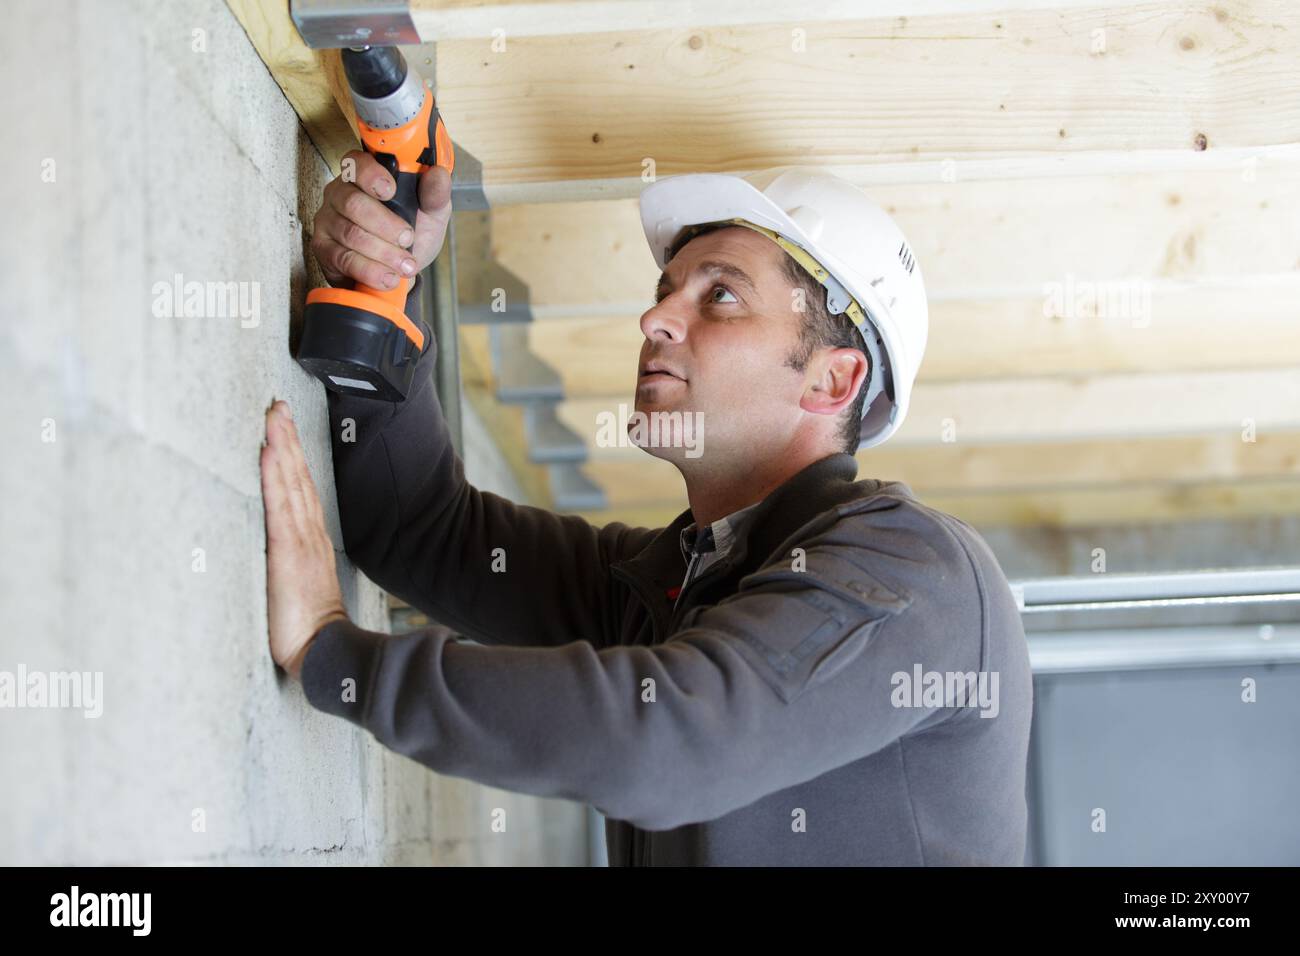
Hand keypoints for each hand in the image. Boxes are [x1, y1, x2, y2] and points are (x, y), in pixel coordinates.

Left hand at [261, 400, 348, 678]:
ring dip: (281, 447)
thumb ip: (294, 567)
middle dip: (288, 440)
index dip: (293, 458)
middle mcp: (309, 535)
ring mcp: (301, 541)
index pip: (301, 491)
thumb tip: (279, 554)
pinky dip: (275, 476)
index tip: (285, 429)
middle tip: (277, 406)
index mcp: (311, 543)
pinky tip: (268, 453)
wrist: (325, 652)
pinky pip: (280, 507)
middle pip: (298, 478)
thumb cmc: (309, 629)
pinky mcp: (288, 553)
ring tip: (273, 417)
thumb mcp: (300, 590)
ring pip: (290, 484)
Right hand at [310, 150, 452, 289]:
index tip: (391, 190)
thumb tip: (439, 174)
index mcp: (364, 175)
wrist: (399, 271)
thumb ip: (434, 195)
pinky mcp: (324, 248)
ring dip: (383, 252)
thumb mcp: (431, 214)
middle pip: (353, 203)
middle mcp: (340, 193)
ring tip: (405, 264)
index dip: (371, 175)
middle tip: (408, 239)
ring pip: (351, 233)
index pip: (357, 163)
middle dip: (386, 225)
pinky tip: (388, 277)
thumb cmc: (411, 235)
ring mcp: (328, 220)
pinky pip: (344, 259)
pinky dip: (371, 271)